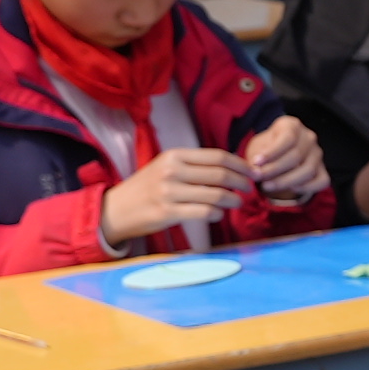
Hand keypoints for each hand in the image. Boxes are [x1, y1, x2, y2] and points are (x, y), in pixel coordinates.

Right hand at [101, 144, 257, 250]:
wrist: (115, 209)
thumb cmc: (147, 188)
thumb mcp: (166, 167)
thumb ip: (194, 165)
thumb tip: (231, 167)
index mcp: (175, 155)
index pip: (217, 156)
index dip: (240, 164)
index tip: (253, 171)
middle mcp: (172, 171)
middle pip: (220, 174)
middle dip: (242, 182)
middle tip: (250, 188)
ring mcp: (169, 192)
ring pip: (215, 194)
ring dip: (232, 199)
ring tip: (237, 202)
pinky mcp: (167, 212)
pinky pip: (203, 212)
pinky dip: (216, 213)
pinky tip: (218, 214)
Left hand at [245, 113, 329, 205]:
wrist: (275, 157)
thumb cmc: (265, 149)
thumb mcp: (257, 147)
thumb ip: (256, 157)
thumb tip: (253, 171)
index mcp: (292, 125)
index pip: (287, 138)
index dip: (272, 152)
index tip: (255, 162)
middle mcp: (309, 137)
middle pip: (296, 155)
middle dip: (274, 169)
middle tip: (258, 177)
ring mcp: (317, 154)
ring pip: (308, 170)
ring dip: (286, 181)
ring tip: (267, 186)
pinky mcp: (323, 170)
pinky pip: (322, 181)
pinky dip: (307, 187)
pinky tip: (291, 189)